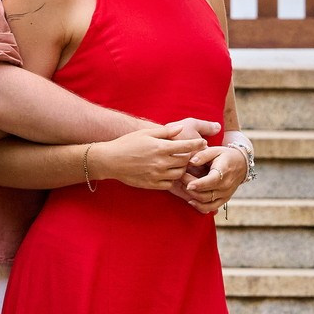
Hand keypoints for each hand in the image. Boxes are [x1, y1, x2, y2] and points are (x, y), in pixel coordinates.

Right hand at [88, 123, 211, 189]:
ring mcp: (157, 174)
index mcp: (161, 147)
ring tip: (179, 163)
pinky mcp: (152, 184)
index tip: (203, 143)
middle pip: (185, 161)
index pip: (186, 146)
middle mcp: (161, 162)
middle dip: (190, 157)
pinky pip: (170, 184)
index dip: (197, 144)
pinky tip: (169, 173)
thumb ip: (165, 132)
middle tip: (189, 154)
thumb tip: (180, 129)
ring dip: (182, 168)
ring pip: (179, 174)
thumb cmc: (127, 143)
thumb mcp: (146, 133)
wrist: (110, 160)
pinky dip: (172, 179)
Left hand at [180, 142, 250, 214]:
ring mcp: (225, 194)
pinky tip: (190, 201)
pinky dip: (200, 207)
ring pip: (206, 201)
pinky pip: (211, 207)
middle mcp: (226, 185)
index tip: (187, 185)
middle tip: (180, 178)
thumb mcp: (215, 150)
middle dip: (190, 187)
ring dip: (192, 196)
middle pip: (205, 192)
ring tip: (183, 187)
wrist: (242, 164)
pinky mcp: (224, 200)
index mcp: (224, 172)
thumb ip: (202, 155)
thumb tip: (190, 162)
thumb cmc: (225, 156)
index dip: (199, 184)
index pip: (211, 181)